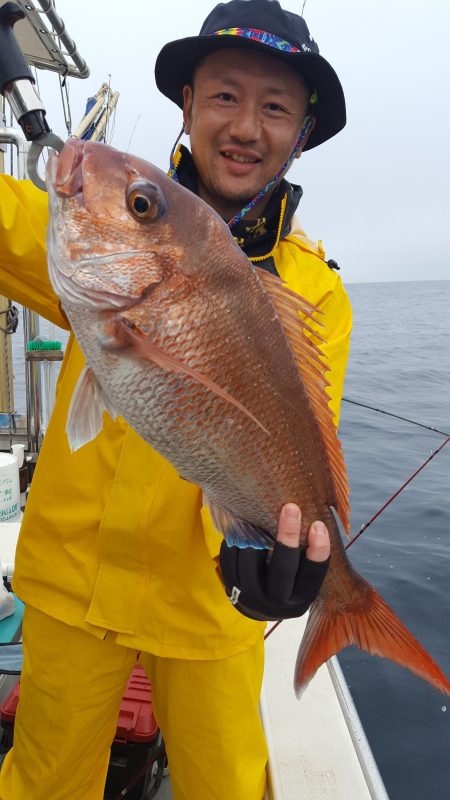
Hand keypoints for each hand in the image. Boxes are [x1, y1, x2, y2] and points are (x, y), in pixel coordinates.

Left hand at [219, 504, 329, 620]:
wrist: (259, 604)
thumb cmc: (289, 580)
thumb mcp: (302, 576)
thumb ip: (306, 555)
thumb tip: (313, 517)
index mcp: (301, 599)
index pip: (312, 576)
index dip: (318, 552)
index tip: (318, 525)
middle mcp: (276, 602)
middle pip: (282, 570)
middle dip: (288, 537)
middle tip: (291, 508)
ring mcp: (251, 596)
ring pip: (251, 561)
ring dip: (256, 535)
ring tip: (259, 516)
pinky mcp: (231, 587)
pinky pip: (230, 558)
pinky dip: (236, 540)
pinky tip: (243, 529)